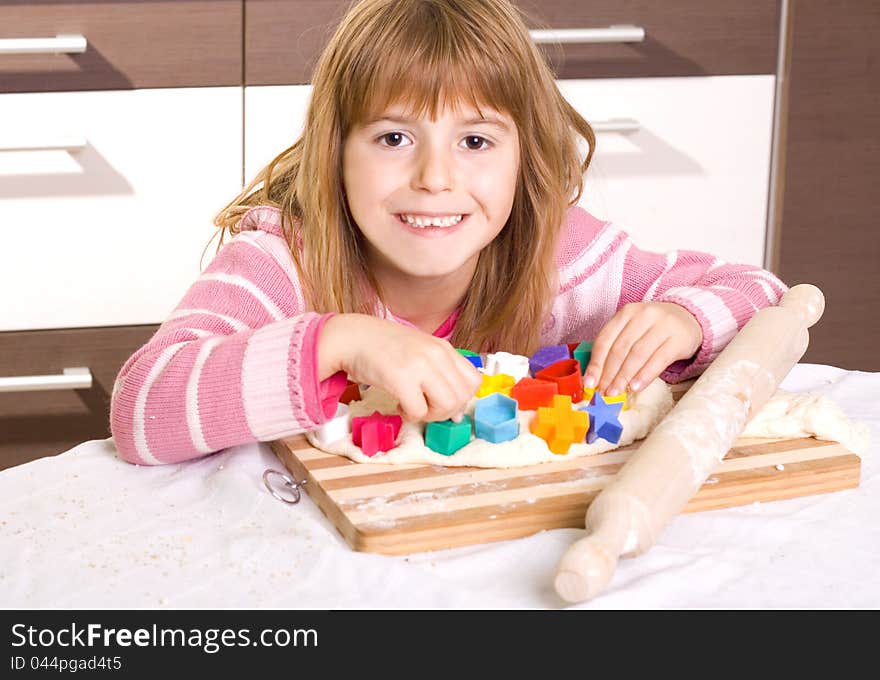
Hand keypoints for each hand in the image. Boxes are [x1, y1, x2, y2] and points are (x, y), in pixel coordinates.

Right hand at [322, 314, 482, 422]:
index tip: (442, 400)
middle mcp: (436, 354)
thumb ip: (440, 373)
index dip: (461, 398)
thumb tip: (457, 412)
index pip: (474, 381)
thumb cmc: (383, 347)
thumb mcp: (420, 351)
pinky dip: (410, 415)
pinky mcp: (400, 378)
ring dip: (430, 415)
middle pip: (462, 397)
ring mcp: (419, 365)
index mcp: (444, 348)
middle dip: (445, 411)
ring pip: (447, 406)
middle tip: (425, 407)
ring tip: (413, 406)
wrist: (352, 337)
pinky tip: (399, 405)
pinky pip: (419, 411)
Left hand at [583, 302, 702, 395]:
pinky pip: (659, 360)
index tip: (589, 382)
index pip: (605, 340)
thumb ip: (616, 347)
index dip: (595, 363)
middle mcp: (643, 315)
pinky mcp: (678, 339)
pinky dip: (645, 375)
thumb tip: (597, 377)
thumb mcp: (632, 330)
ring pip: (637, 355)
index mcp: (626, 313)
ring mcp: (662, 325)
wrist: (687, 318)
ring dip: (624, 377)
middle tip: (603, 392)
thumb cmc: (652, 329)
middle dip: (609, 374)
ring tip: (616, 392)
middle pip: (620, 349)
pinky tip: (636, 387)